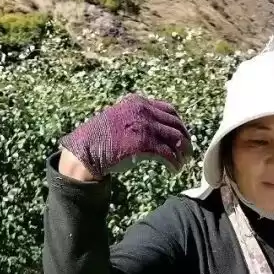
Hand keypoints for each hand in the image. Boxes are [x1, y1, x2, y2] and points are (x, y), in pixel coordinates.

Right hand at [60, 94, 191, 178]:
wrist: (85, 149)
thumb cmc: (101, 138)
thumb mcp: (121, 118)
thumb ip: (138, 118)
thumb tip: (159, 130)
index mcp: (138, 102)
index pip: (170, 110)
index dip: (180, 125)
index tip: (183, 136)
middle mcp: (144, 111)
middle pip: (176, 125)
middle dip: (185, 140)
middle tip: (188, 153)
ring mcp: (144, 126)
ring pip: (175, 139)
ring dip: (182, 153)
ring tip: (182, 163)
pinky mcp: (144, 144)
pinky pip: (167, 154)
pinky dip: (174, 163)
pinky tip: (174, 170)